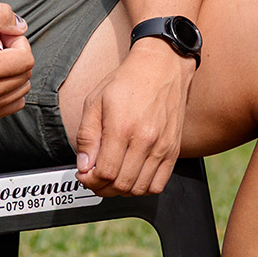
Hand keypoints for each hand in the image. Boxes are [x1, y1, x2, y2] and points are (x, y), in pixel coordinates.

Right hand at [0, 0, 31, 121]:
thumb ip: (2, 14)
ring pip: (21, 90)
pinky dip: (9, 88)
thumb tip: (22, 29)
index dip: (18, 41)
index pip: (26, 59)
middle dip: (15, 56)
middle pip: (25, 75)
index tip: (1, 35)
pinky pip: (12, 104)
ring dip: (12, 72)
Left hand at [73, 39, 195, 196]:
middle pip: (121, 185)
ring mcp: (162, 147)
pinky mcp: (173, 150)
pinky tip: (131, 175)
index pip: (104, 173)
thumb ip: (87, 135)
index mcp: (122, 128)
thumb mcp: (95, 100)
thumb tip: (84, 165)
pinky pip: (159, 184)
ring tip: (111, 177)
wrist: (162, 66)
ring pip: (140, 189)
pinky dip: (143, 188)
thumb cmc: (127, 81)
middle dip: (102, 187)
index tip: (84, 174)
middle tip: (94, 178)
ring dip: (121, 190)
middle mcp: (145, 141)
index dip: (90, 180)